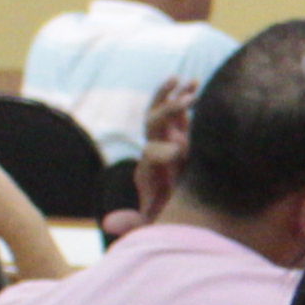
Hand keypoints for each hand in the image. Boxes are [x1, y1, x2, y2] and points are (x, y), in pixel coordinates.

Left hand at [132, 75, 195, 219]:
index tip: (182, 152)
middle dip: (169, 112)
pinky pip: (178, 108)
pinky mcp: (180, 131)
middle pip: (153, 124)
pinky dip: (184, 94)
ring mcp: (167, 138)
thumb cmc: (175, 220)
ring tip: (189, 81)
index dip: (164, 151)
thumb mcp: (157, 224)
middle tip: (190, 101)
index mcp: (151, 171)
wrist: (187, 213)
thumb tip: (107, 224)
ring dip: (173, 95)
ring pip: (162, 110)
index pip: (152, 154)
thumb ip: (137, 224)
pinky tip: (196, 81)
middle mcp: (156, 150)